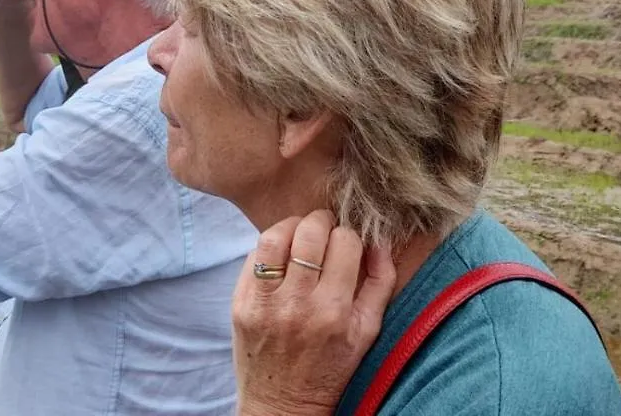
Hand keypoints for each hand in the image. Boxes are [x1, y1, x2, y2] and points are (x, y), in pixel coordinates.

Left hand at [232, 210, 396, 415]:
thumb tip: (381, 239)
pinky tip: (281, 258)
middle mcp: (297, 305)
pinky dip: (270, 249)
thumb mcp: (368, 331)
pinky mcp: (240, 305)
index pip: (345, 242)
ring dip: (291, 227)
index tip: (348, 244)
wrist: (283, 404)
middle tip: (326, 230)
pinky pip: (253, 257)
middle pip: (309, 232)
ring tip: (301, 236)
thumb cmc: (332, 367)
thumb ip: (380, 281)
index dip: (350, 236)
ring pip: (274, 237)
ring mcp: (264, 304)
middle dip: (322, 222)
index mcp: (334, 311)